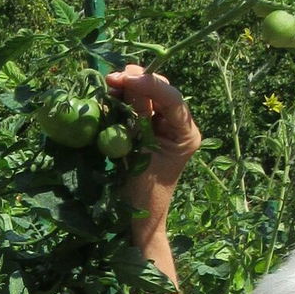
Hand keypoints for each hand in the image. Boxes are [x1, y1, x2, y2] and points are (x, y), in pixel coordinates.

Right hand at [106, 66, 201, 190]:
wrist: (140, 214)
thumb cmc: (144, 190)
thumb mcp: (140, 151)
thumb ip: (138, 117)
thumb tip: (129, 82)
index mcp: (186, 132)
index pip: (173, 99)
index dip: (150, 84)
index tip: (125, 79)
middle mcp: (179, 124)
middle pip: (161, 91)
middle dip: (137, 81)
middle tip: (111, 79)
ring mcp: (164, 125)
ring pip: (148, 95)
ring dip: (128, 89)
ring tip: (108, 87)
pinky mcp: (149, 128)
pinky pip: (137, 106)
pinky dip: (123, 100)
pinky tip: (109, 99)